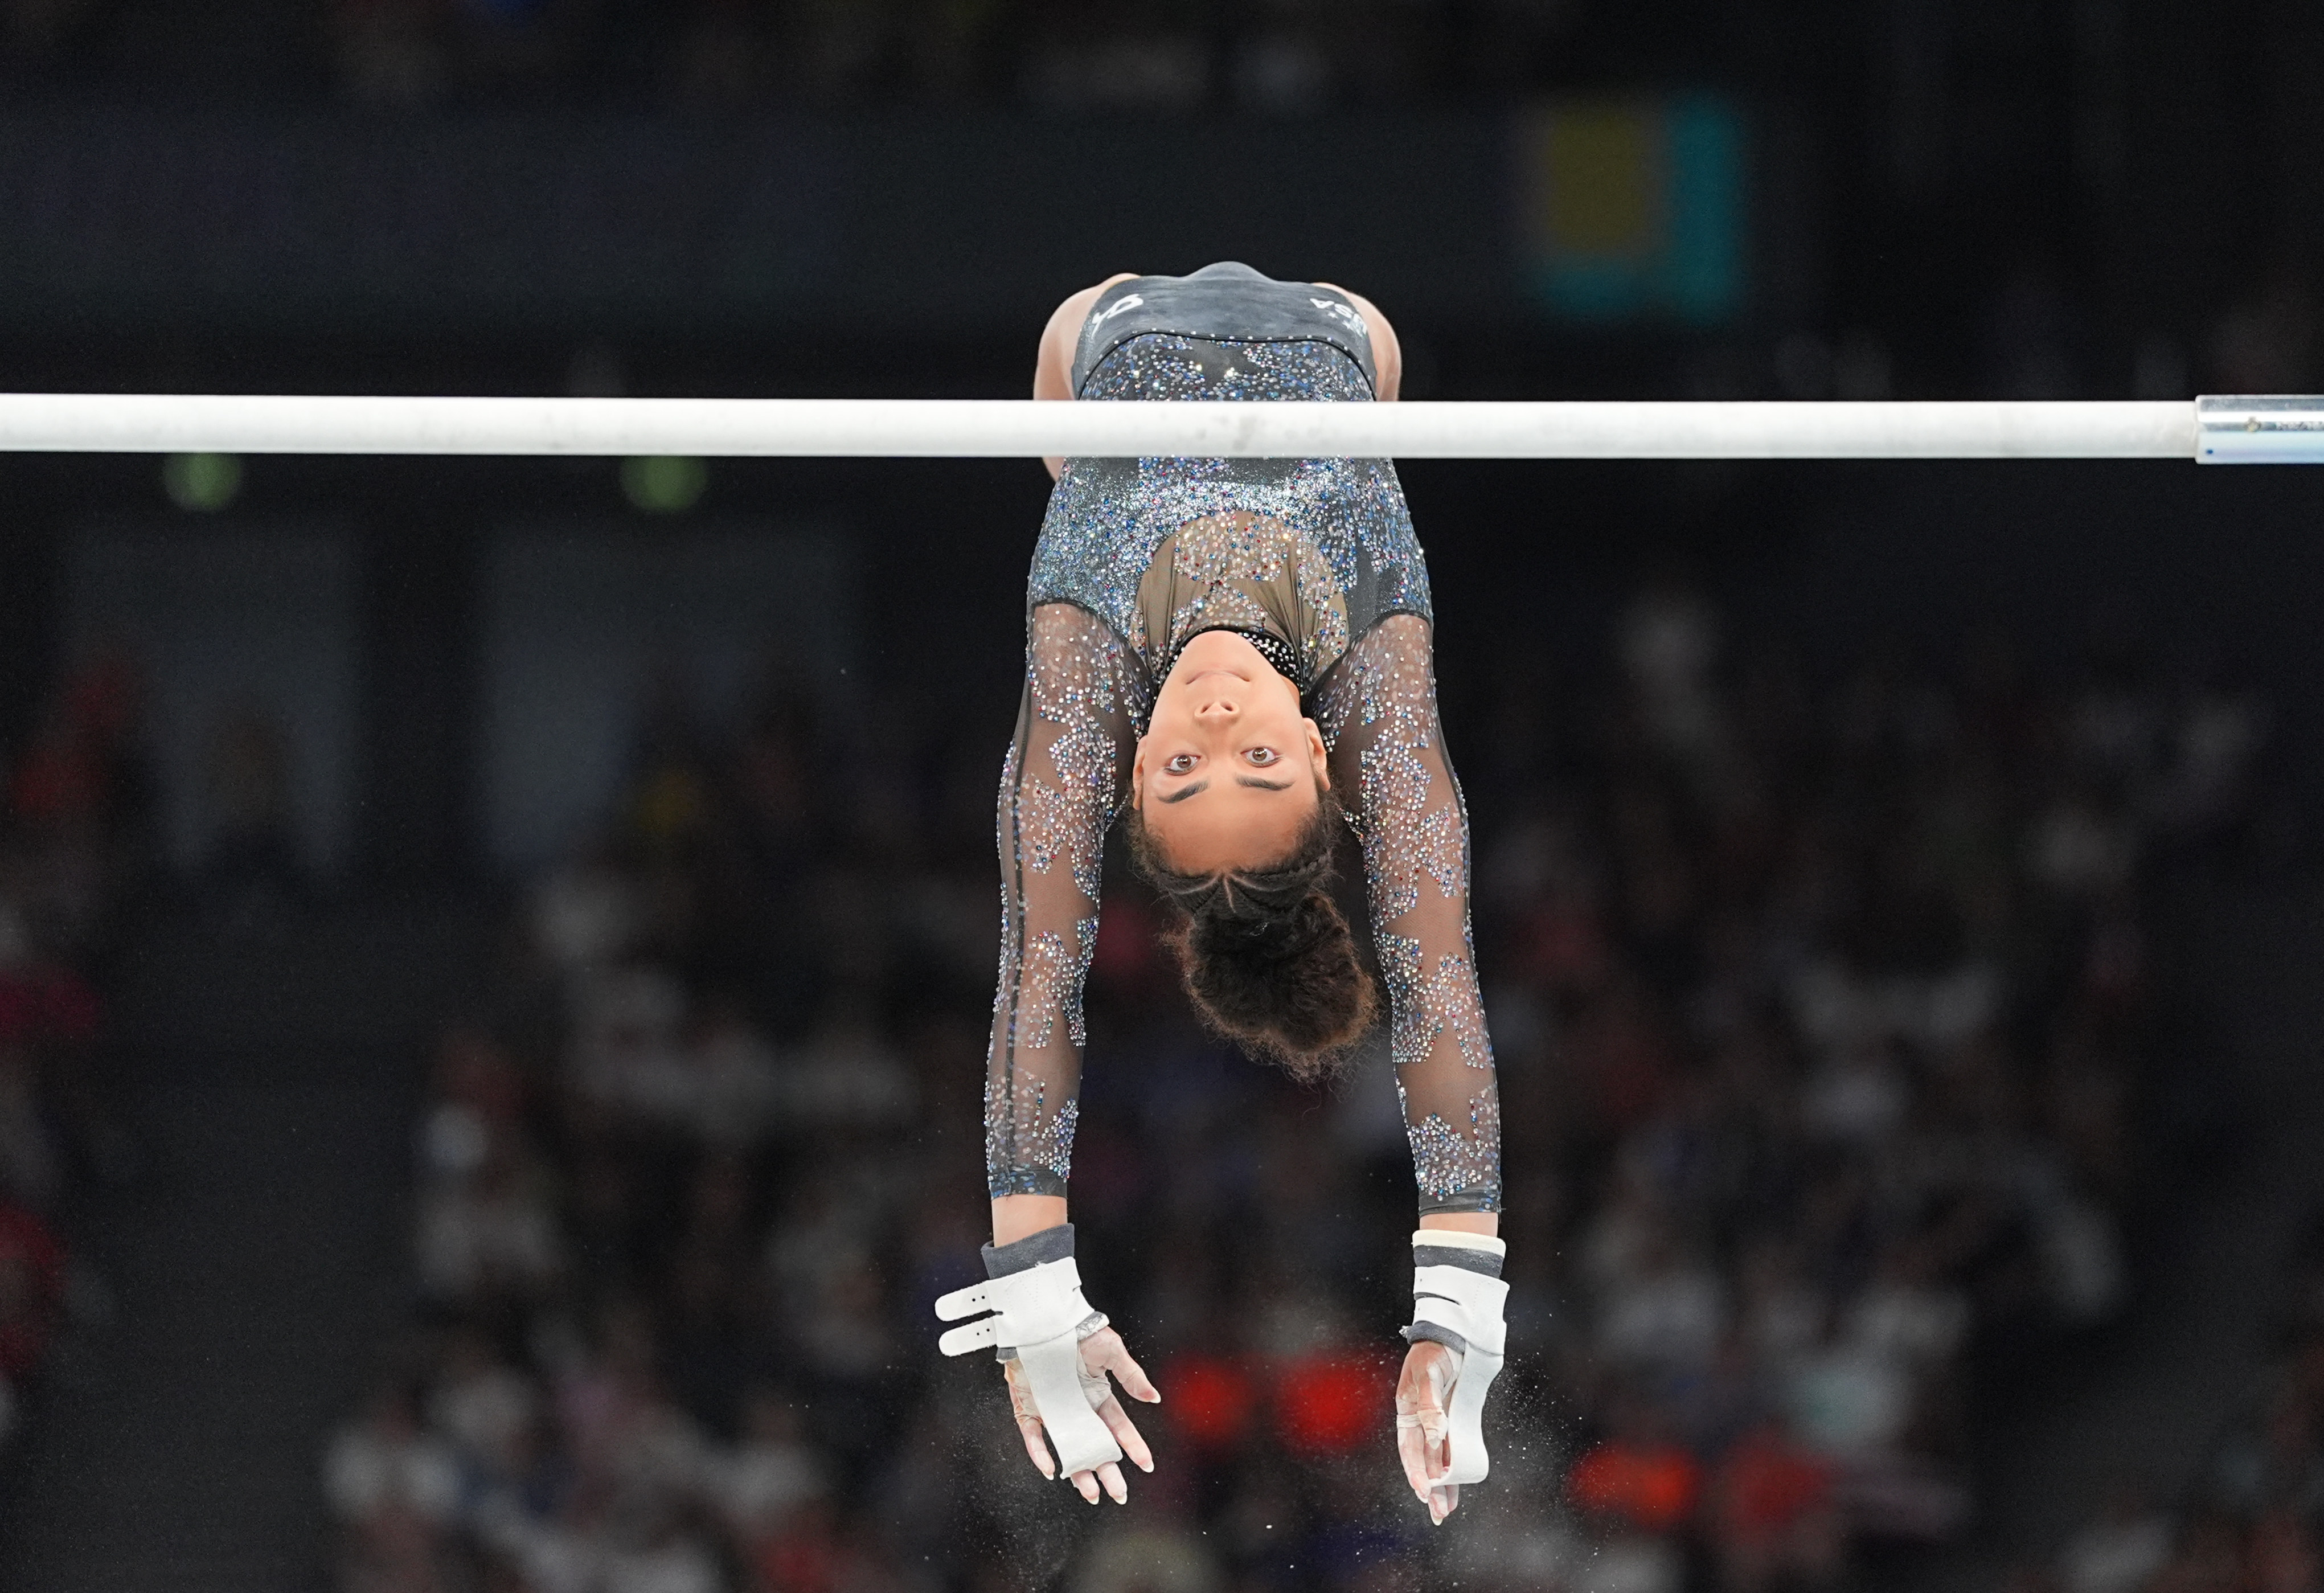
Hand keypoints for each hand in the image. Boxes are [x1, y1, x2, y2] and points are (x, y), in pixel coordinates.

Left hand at [1003, 1325, 1159, 1503]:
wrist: (1045, 1320)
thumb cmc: (1080, 1331)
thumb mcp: (1112, 1351)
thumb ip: (1132, 1376)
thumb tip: (1154, 1398)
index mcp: (1098, 1395)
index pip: (1118, 1427)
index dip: (1132, 1445)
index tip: (1146, 1465)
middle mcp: (1076, 1408)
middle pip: (1095, 1445)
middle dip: (1108, 1470)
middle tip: (1119, 1493)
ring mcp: (1053, 1410)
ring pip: (1067, 1448)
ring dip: (1079, 1471)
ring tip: (1092, 1493)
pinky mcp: (1029, 1408)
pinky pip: (1033, 1436)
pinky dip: (1040, 1453)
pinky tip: (1051, 1470)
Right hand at [1395, 1338, 1459, 1523]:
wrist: (1452, 1336)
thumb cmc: (1434, 1354)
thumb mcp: (1429, 1377)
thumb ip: (1431, 1406)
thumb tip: (1436, 1434)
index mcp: (1407, 1413)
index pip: (1410, 1449)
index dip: (1416, 1471)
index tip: (1426, 1491)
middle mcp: (1420, 1423)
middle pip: (1423, 1461)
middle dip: (1430, 1488)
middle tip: (1437, 1513)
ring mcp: (1437, 1424)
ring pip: (1438, 1460)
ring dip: (1442, 1485)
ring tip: (1445, 1510)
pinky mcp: (1454, 1422)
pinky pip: (1452, 1450)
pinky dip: (1454, 1468)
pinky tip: (1456, 1485)